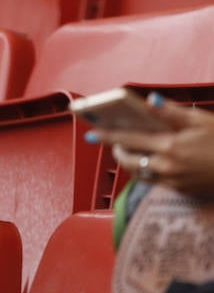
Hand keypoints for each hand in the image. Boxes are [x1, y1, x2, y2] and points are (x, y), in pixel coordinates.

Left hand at [91, 97, 213, 197]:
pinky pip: (155, 181)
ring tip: (128, 150)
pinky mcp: (182, 191)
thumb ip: (172, 112)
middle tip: (111, 141)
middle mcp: (169, 167)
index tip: (90, 133)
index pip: (129, 140)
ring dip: (131, 162)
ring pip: (140, 173)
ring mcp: (175, 181)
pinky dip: (147, 171)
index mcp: (171, 146)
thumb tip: (149, 101)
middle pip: (130, 160)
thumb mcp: (201, 121)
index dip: (107, 136)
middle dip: (117, 150)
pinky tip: (151, 161)